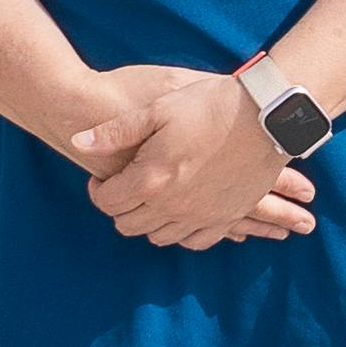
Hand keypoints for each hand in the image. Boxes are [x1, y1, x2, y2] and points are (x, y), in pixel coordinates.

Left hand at [73, 63, 313, 250]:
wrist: (268, 115)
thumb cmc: (210, 105)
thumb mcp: (158, 109)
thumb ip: (115, 131)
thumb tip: (77, 141)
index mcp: (151, 179)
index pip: (108, 202)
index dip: (98, 192)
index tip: (102, 180)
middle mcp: (173, 206)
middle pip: (130, 225)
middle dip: (120, 209)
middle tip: (123, 189)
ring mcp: (201, 216)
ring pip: (160, 237)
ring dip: (148, 223)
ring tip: (150, 200)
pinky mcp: (226, 217)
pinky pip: (195, 242)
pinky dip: (182, 234)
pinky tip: (179, 218)